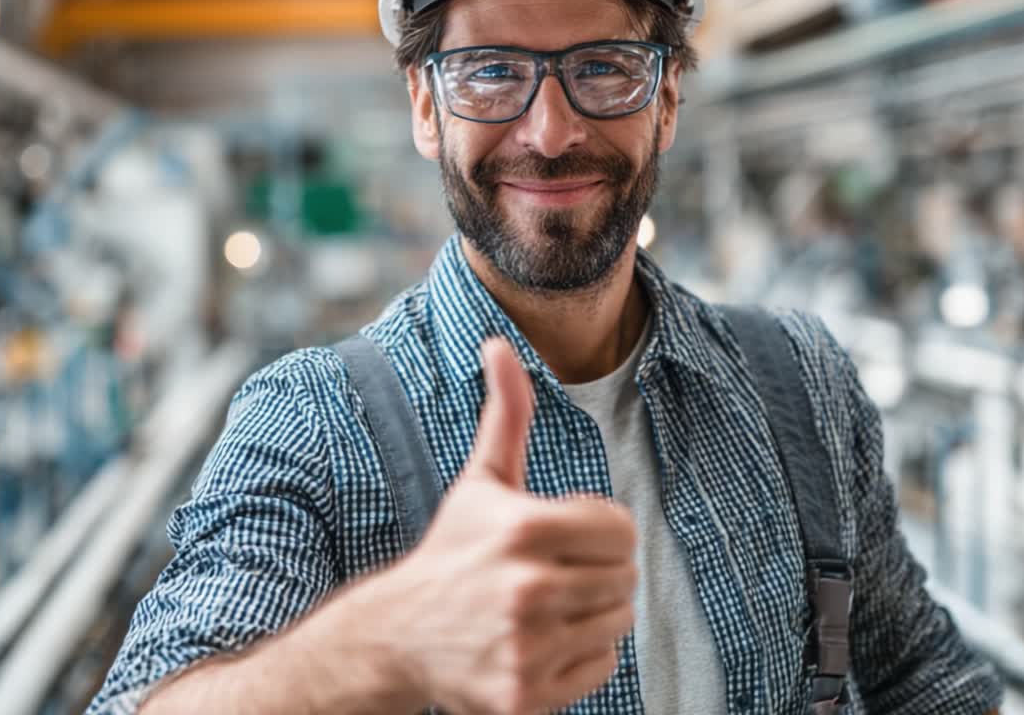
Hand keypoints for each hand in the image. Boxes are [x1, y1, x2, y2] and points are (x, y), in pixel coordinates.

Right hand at [334, 338, 637, 714]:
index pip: (621, 531)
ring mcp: (527, 648)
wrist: (400, 636)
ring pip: (617, 622)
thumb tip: (499, 343)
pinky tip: (540, 642)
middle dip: (596, 571)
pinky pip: (600, 667)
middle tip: (553, 573)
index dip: (600, 531)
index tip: (566, 535)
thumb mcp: (482, 481)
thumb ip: (505, 415)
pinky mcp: (527, 696)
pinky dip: (581, 656)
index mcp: (522, 530)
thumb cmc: (453, 551)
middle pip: (624, 578)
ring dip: (591, 613)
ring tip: (546, 606)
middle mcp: (526, 590)